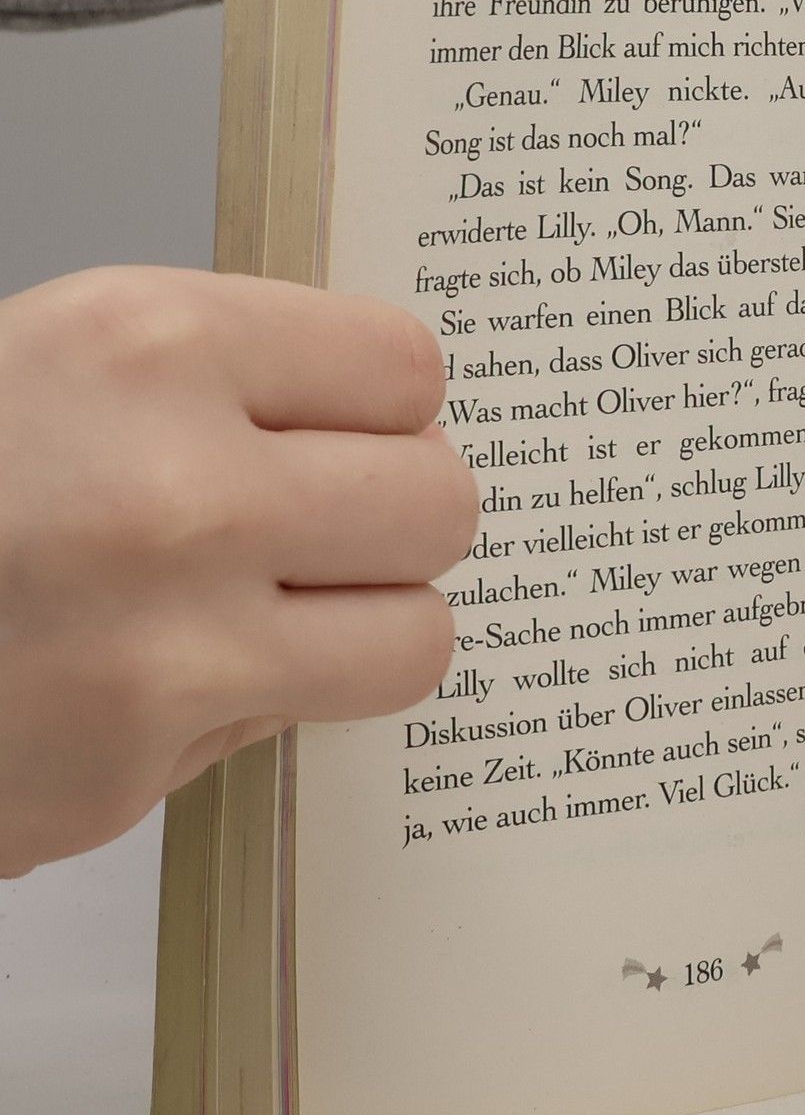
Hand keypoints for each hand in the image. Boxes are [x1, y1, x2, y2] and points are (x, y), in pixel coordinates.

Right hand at [0, 268, 477, 877]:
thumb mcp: (52, 369)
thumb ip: (222, 390)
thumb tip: (390, 432)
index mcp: (145, 346)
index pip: (405, 368)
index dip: (384, 406)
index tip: (353, 427)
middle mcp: (174, 489)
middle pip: (442, 502)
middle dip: (394, 517)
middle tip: (331, 528)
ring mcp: (165, 647)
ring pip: (418, 636)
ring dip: (364, 627)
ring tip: (276, 610)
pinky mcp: (139, 768)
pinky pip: (293, 723)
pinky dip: (247, 705)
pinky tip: (153, 676)